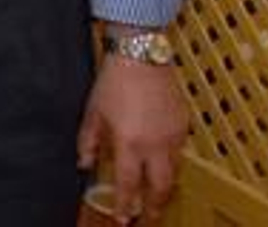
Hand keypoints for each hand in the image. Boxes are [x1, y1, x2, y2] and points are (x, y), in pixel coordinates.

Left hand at [77, 53, 188, 222]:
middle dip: (154, 206)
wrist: (141, 56)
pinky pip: (179, 152)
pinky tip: (162, 162)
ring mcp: (173, 136)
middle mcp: (155, 144)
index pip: (128, 184)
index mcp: (130, 142)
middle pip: (160, 187)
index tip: (123, 217)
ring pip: (173, 172)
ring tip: (155, 194)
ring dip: (164, 185)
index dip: (125, 205)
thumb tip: (84, 162)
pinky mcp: (183, 125)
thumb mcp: (93, 112)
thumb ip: (88, 141)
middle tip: (148, 216)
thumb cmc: (115, 80)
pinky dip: (171, 162)